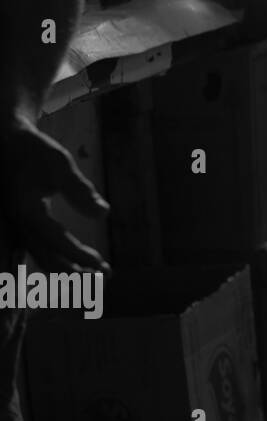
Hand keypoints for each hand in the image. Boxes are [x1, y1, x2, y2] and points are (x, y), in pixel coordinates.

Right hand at [0, 115, 109, 274]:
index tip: (101, 265)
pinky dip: (56, 257)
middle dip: (73, 272)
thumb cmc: (34, 150)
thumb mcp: (59, 163)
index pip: (55, 241)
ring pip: (40, 255)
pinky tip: (74, 263)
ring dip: (66, 268)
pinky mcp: (20, 222)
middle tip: (102, 279)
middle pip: (45, 257)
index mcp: (26, 211)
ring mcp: (16, 224)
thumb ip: (79, 189)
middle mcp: (18, 223)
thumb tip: (103, 214)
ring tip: (93, 276)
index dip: (78, 255)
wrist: (8, 141)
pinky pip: (37, 247)